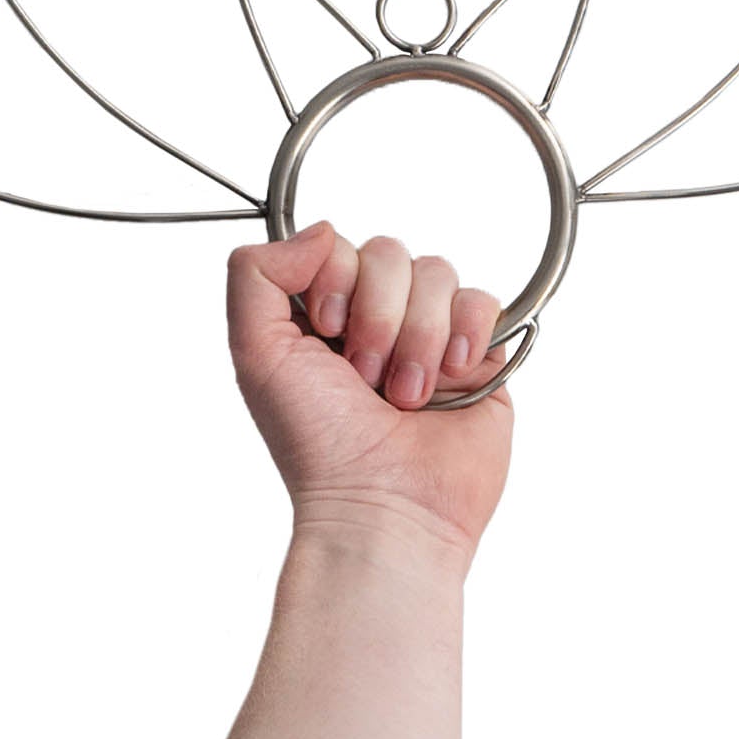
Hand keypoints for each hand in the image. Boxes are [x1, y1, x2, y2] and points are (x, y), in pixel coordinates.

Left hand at [226, 223, 514, 562]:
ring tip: (406, 396)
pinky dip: (467, 332)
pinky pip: (483, 300)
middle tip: (365, 376)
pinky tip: (451, 377)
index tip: (325, 331)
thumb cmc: (318, 446)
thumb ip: (256, 275)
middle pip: (389, 253)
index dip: (334, 279)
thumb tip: (321, 230)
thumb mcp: (255, 354)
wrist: (381, 508)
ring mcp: (430, 335)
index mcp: (323, 316)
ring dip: (418, 336)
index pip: (337, 244)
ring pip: (437, 273)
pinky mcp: (479, 358)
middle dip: (377, 317)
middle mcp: (376, 320)